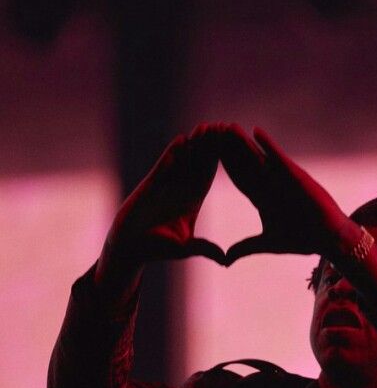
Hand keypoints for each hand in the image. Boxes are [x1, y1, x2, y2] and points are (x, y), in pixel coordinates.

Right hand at [100, 124, 225, 271]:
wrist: (130, 247)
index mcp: (192, 200)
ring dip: (195, 143)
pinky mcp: (151, 183)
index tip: (236, 149)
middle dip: (212, 145)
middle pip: (200, 162)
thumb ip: (205, 249)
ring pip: (183, 159)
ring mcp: (166, 184)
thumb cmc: (157, 249)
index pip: (210, 176)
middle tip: (225, 127)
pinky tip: (182, 140)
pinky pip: (164, 165)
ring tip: (208, 127)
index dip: (222, 161)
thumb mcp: (186, 248)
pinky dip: (173, 153)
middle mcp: (180, 189)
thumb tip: (226, 260)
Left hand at [220, 126, 351, 263]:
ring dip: (243, 142)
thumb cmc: (303, 239)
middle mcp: (270, 185)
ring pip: (258, 157)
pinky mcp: (296, 176)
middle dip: (228, 150)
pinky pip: (278, 157)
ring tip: (228, 127)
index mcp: (262, 199)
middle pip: (244, 164)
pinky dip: (268, 144)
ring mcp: (282, 178)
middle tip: (212, 133)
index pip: (238, 180)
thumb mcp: (267, 243)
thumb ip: (246, 247)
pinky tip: (256, 131)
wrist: (329, 238)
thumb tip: (226, 259)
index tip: (208, 157)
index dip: (223, 168)